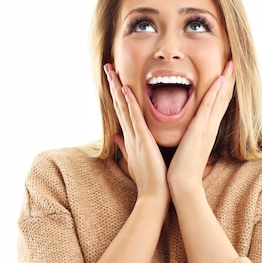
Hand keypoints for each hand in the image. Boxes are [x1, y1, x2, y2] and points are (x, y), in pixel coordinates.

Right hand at [104, 64, 169, 205]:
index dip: (116, 94)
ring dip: (117, 88)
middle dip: (113, 85)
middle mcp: (129, 134)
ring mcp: (134, 136)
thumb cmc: (148, 179)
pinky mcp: (142, 140)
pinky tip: (125, 90)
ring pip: (124, 107)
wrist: (154, 195)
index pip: (122, 111)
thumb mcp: (135, 158)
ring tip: (111, 71)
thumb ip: (125, 146)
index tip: (113, 78)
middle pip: (119, 105)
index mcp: (131, 137)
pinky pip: (134, 118)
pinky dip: (129, 103)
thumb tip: (116, 137)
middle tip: (107, 67)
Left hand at [167, 60, 235, 194]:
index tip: (226, 73)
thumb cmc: (181, 169)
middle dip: (229, 80)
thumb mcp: (184, 147)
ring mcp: (207, 128)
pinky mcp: (200, 130)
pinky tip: (219, 80)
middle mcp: (209, 127)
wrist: (182, 184)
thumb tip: (185, 132)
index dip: (222, 88)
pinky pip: (209, 107)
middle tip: (235, 62)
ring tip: (232, 64)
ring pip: (219, 99)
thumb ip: (186, 137)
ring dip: (226, 81)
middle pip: (222, 98)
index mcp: (205, 130)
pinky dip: (215, 93)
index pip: (216, 104)